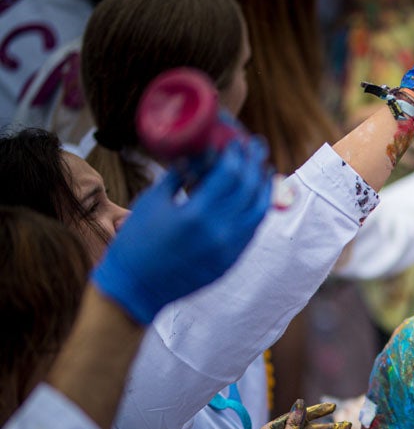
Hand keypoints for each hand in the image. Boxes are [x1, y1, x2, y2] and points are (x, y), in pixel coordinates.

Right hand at [91, 137, 271, 323]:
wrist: (136, 288)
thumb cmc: (136, 240)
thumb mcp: (153, 201)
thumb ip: (177, 176)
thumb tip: (195, 156)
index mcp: (197, 214)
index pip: (229, 176)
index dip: (236, 154)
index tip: (237, 140)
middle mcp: (220, 232)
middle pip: (249, 189)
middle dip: (254, 163)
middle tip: (257, 146)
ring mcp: (229, 249)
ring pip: (258, 211)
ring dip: (263, 186)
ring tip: (263, 168)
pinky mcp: (231, 261)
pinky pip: (252, 230)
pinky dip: (256, 210)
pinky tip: (255, 196)